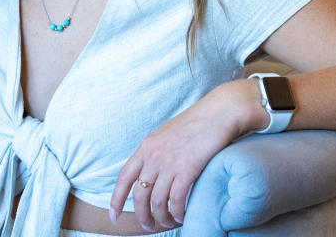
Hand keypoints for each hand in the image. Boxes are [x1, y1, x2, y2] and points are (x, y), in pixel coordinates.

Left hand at [109, 80, 262, 230]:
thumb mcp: (169, 133)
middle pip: (139, 195)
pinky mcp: (187, 169)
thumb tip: (154, 170)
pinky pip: (176, 199)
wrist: (221, 110)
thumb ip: (158, 150)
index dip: (116, 200)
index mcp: (147, 146)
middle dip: (142, 216)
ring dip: (160, 218)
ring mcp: (169, 162)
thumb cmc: (200, 120)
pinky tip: (182, 216)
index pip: (124, 178)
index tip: (114, 216)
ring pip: (157, 201)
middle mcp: (154, 155)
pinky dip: (177, 212)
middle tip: (148, 226)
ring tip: (166, 223)